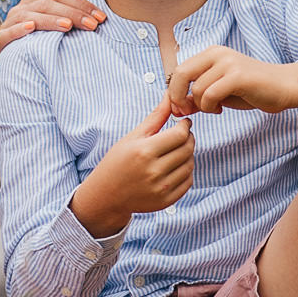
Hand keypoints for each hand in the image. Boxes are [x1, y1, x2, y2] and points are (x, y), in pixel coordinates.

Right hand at [0, 0, 104, 52]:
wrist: (17, 64)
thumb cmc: (41, 39)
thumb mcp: (55, 20)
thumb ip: (65, 1)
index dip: (82, 4)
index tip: (101, 17)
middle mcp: (22, 8)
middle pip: (48, 4)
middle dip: (73, 13)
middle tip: (92, 24)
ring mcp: (10, 22)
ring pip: (30, 16)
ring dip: (50, 20)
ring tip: (68, 26)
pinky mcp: (0, 39)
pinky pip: (8, 33)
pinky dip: (19, 29)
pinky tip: (31, 28)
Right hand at [71, 95, 193, 234]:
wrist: (107, 195)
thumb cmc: (117, 161)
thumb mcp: (133, 137)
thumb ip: (155, 117)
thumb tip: (169, 96)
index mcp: (144, 151)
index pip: (180, 134)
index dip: (185, 126)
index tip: (183, 123)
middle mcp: (153, 171)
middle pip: (187, 149)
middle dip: (188, 138)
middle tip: (181, 135)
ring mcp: (160, 188)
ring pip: (189, 165)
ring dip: (188, 155)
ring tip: (176, 151)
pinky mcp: (166, 201)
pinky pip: (188, 181)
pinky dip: (186, 172)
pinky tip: (175, 166)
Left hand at [169, 50, 297, 116]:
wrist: (283, 87)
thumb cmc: (251, 89)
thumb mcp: (219, 91)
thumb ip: (198, 95)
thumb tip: (175, 108)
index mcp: (211, 53)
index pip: (179, 70)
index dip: (173, 92)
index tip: (178, 109)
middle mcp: (217, 53)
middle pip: (181, 75)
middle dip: (178, 98)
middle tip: (186, 112)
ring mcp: (228, 63)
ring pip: (197, 89)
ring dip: (202, 106)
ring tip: (215, 108)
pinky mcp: (237, 76)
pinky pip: (210, 95)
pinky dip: (210, 107)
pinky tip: (220, 109)